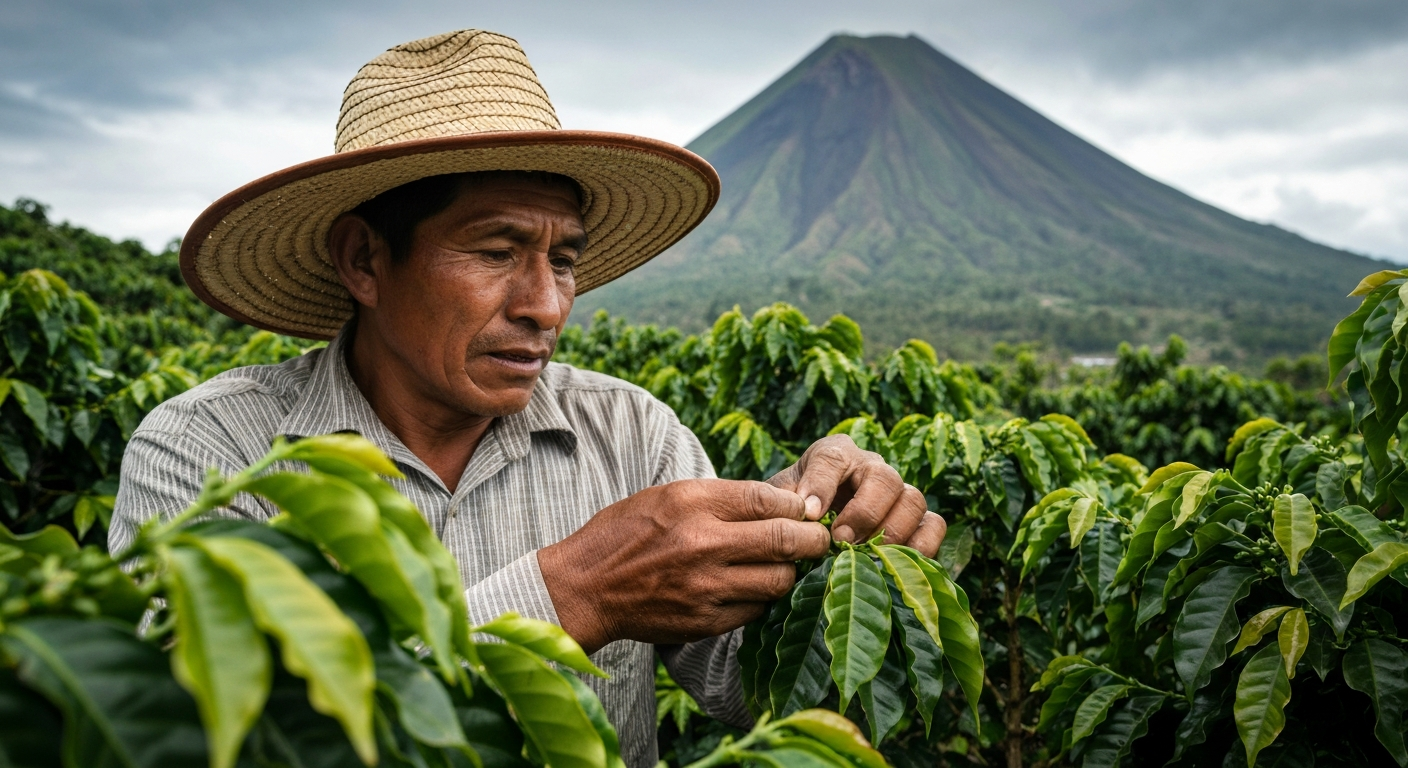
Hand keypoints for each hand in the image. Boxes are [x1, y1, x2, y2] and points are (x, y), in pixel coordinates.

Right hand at [537, 479, 829, 653]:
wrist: (585, 588)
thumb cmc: (624, 534)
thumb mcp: (665, 496)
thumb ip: (719, 497)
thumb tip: (777, 502)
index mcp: (691, 502)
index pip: (767, 498)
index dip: (797, 503)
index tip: (805, 508)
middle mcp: (702, 543)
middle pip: (786, 539)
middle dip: (812, 538)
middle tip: (818, 538)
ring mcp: (705, 587)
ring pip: (779, 580)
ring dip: (790, 571)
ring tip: (784, 564)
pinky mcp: (705, 621)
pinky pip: (756, 609)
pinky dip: (762, 597)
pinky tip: (752, 588)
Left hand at [767, 434, 945, 556]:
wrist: (810, 527)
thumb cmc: (792, 511)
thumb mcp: (778, 502)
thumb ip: (781, 505)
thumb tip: (800, 518)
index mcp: (834, 454)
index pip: (832, 458)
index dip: (822, 484)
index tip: (810, 514)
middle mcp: (872, 467)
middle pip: (884, 478)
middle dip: (864, 512)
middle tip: (841, 539)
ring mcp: (899, 492)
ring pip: (913, 499)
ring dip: (892, 531)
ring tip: (866, 555)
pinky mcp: (918, 519)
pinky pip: (934, 524)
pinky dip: (922, 544)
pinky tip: (895, 564)